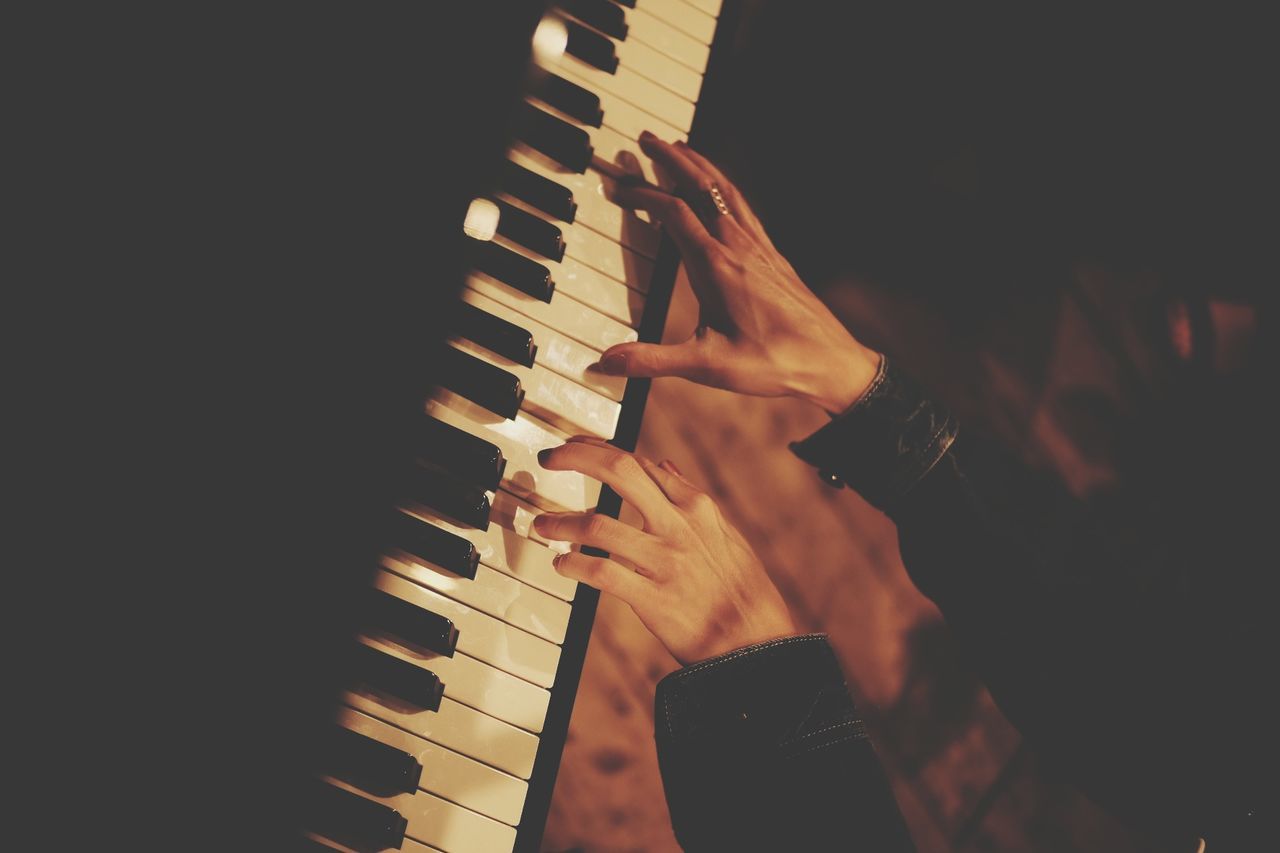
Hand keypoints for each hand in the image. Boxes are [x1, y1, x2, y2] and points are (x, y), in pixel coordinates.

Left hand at [533, 436, 796, 664]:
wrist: (759, 646)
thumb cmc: (745, 594)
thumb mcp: (727, 535)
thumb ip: (692, 499)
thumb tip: (665, 465)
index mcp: (697, 507)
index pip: (639, 462)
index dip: (599, 450)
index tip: (574, 449)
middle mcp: (679, 525)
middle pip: (619, 471)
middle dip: (576, 457)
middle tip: (549, 459)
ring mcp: (665, 561)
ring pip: (598, 525)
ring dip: (561, 523)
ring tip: (542, 525)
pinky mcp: (653, 598)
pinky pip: (602, 574)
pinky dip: (574, 566)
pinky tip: (562, 565)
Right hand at [601, 132, 881, 413]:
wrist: (829, 361)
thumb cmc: (774, 362)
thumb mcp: (707, 366)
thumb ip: (653, 360)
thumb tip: (607, 361)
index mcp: (716, 265)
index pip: (673, 212)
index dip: (644, 193)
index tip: (621, 186)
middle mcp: (737, 246)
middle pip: (699, 186)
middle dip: (670, 159)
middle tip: (646, 139)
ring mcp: (758, 246)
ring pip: (723, 189)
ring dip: (698, 164)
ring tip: (679, 148)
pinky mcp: (772, 254)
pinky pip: (742, 206)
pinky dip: (722, 186)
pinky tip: (719, 189)